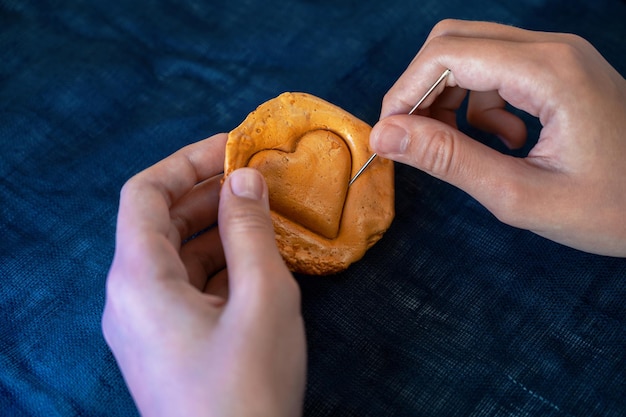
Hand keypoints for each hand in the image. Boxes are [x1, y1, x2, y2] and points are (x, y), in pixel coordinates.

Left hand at [102, 134, 305, 416]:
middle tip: (256, 178)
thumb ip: (250, 231)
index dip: (187, 161)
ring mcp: (145, 324)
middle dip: (206, 193)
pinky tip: (255, 259)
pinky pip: (184, 287)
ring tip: (263, 215)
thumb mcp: (261, 298)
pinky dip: (217, 264)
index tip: (233, 148)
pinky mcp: (165, 344)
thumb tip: (244, 179)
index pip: (144, 192)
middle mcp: (129, 297)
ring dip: (215, 229)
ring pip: (174, 256)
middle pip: (158, 222)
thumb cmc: (248, 387)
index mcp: (138, 278)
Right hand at [371, 19, 625, 256]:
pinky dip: (480, 103)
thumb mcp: (520, 195)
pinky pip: (497, 70)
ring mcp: (558, 56)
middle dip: (421, 89)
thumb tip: (386, 134)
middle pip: (454, 41)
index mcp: (547, 71)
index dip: (404, 92)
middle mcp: (552, 48)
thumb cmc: (614, 209)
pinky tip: (504, 140)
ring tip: (465, 147)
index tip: (388, 136)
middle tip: (413, 139)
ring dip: (449, 97)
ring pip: (472, 53)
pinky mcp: (559, 70)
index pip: (446, 54)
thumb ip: (449, 160)